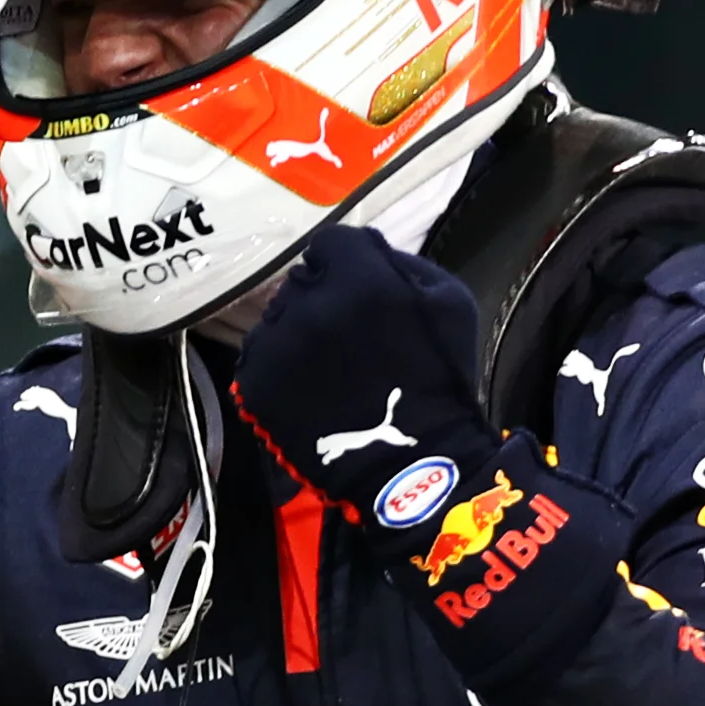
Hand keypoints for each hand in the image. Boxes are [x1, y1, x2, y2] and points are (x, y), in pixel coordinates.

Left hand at [230, 225, 492, 527]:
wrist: (411, 462)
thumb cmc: (439, 379)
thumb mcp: (448, 302)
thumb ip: (402, 263)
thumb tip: (364, 249)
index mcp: (359, 279)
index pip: (331, 243)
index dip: (346, 262)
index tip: (357, 286)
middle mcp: (308, 304)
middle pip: (301, 279)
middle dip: (321, 295)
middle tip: (345, 331)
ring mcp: (276, 345)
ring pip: (276, 316)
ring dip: (297, 330)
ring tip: (325, 364)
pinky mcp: (255, 382)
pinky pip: (258, 355)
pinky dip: (277, 364)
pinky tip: (306, 385)